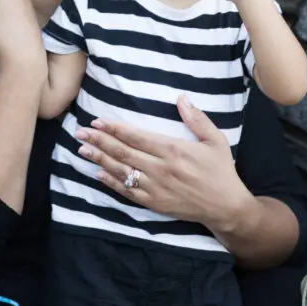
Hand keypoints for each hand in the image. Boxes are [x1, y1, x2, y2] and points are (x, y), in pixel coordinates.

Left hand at [75, 94, 250, 232]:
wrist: (225, 207)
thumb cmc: (221, 171)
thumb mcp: (216, 141)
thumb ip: (197, 119)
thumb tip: (181, 98)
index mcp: (173, 150)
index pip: (136, 137)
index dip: (114, 128)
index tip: (98, 122)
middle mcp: (160, 169)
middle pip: (123, 152)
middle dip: (99, 141)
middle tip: (81, 133)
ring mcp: (155, 188)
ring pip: (121, 171)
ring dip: (100, 160)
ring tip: (82, 150)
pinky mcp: (154, 203)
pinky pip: (128, 192)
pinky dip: (112, 182)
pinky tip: (99, 174)